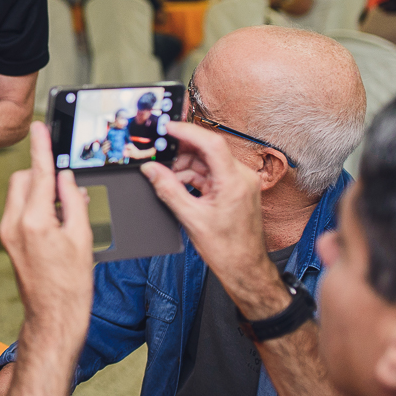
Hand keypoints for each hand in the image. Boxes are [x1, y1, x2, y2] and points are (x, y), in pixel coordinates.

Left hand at [0, 121, 92, 343]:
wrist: (53, 317)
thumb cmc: (72, 285)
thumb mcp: (82, 237)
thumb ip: (73, 201)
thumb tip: (66, 178)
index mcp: (34, 221)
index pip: (38, 174)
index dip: (41, 147)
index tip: (39, 127)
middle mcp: (14, 224)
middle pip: (24, 179)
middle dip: (42, 175)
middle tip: (67, 186)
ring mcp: (7, 233)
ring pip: (20, 193)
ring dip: (39, 191)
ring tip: (66, 211)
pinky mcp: (8, 240)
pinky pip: (19, 210)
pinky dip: (35, 206)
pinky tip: (56, 220)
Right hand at [140, 121, 288, 319]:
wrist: (244, 267)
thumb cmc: (226, 248)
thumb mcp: (191, 217)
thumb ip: (168, 189)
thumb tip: (151, 170)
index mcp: (234, 181)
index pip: (211, 143)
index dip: (187, 132)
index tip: (167, 128)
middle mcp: (241, 176)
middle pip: (207, 150)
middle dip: (181, 154)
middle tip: (159, 158)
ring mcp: (239, 181)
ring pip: (206, 162)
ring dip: (185, 167)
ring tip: (167, 179)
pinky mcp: (234, 188)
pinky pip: (210, 173)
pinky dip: (193, 177)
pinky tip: (178, 186)